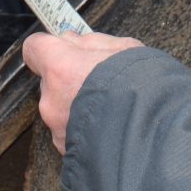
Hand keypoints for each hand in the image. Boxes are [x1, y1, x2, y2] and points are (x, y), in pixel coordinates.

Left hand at [22, 30, 143, 154]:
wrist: (155, 138)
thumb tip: (73, 40)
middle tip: (101, 81)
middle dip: (71, 79)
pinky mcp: (65, 149)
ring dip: (78, 105)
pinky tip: (108, 127)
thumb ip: (92, 42)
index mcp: (61, 68)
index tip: (63, 49)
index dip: (50, 47)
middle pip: (52, 80)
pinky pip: (70, 131)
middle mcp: (52, 98)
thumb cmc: (143, 90)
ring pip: (61, 107)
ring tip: (110, 108)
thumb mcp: (125, 49)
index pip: (35, 48)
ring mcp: (57, 126)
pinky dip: (84, 128)